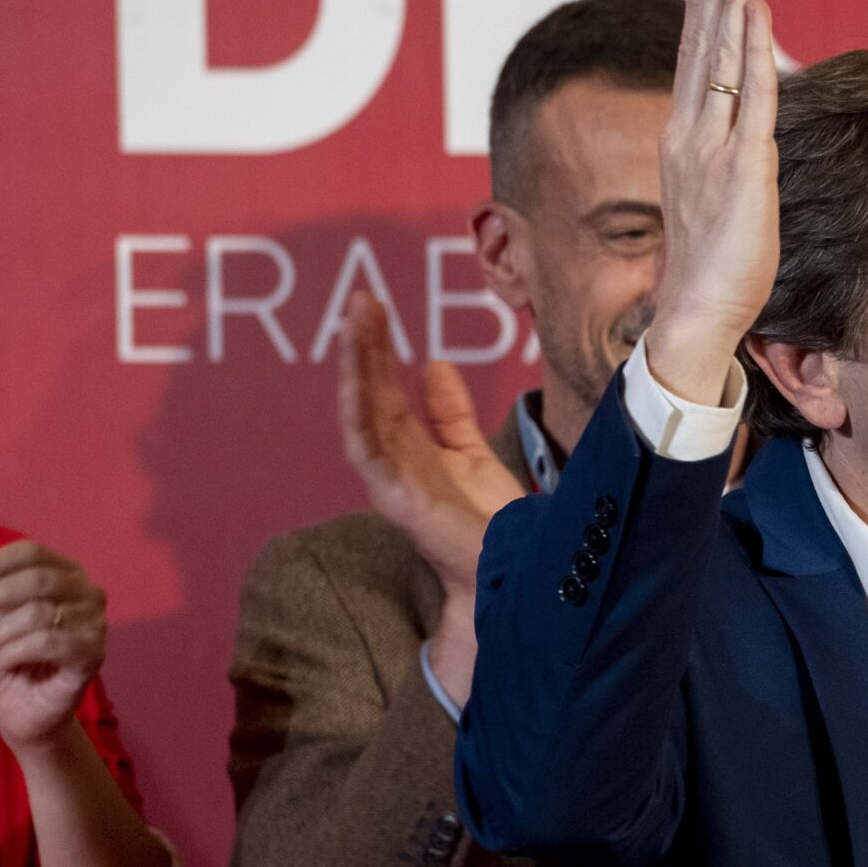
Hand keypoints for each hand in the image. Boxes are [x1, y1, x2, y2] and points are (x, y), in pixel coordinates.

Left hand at [0, 540, 107, 750]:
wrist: (20, 709)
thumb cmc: (3, 658)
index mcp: (63, 574)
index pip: (31, 553)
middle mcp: (87, 593)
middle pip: (38, 579)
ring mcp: (94, 624)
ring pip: (40, 612)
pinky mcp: (93, 655)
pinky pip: (50, 643)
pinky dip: (15, 652)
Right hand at [337, 293, 526, 597]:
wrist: (512, 568)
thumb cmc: (490, 521)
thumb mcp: (472, 452)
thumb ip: (450, 412)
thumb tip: (432, 363)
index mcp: (409, 450)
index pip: (384, 389)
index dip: (376, 348)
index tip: (374, 306)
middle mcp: (392, 462)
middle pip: (369, 394)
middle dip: (363, 346)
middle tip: (361, 298)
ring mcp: (389, 480)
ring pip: (361, 414)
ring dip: (355, 369)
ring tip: (355, 324)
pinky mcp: (395, 499)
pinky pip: (368, 452)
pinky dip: (358, 416)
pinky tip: (355, 385)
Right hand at [644, 0, 780, 402]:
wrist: (700, 313)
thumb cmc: (716, 269)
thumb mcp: (718, 203)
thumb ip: (728, 165)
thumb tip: (750, 146)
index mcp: (682, 143)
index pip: (692, 64)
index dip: (702, 13)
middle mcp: (689, 136)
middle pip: (700, 47)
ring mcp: (712, 149)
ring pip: (720, 58)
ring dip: (731, 0)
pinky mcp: (743, 168)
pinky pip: (751, 96)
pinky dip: (751, 48)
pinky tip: (756, 11)